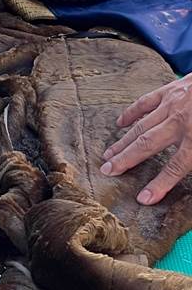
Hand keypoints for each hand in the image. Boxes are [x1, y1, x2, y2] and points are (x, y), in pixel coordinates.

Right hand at [100, 74, 191, 203]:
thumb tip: (191, 173)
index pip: (175, 168)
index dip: (159, 185)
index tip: (143, 198)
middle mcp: (180, 123)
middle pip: (147, 145)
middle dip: (126, 160)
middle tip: (107, 171)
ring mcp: (172, 105)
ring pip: (141, 127)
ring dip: (122, 142)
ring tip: (108, 155)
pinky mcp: (169, 91)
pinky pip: (145, 103)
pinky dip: (130, 113)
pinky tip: (120, 123)